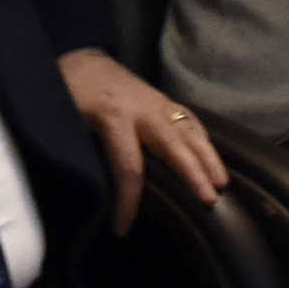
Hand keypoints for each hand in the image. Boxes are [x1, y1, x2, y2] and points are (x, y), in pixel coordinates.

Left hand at [58, 48, 226, 232]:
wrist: (80, 59)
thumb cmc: (68, 92)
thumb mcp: (66, 121)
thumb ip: (83, 151)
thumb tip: (93, 191)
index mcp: (113, 116)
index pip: (128, 167)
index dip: (128, 200)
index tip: (122, 228)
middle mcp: (141, 109)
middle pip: (173, 145)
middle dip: (192, 174)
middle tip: (210, 201)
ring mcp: (155, 102)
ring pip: (188, 129)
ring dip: (208, 156)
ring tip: (222, 183)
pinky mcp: (162, 99)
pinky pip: (188, 118)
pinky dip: (203, 138)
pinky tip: (212, 157)